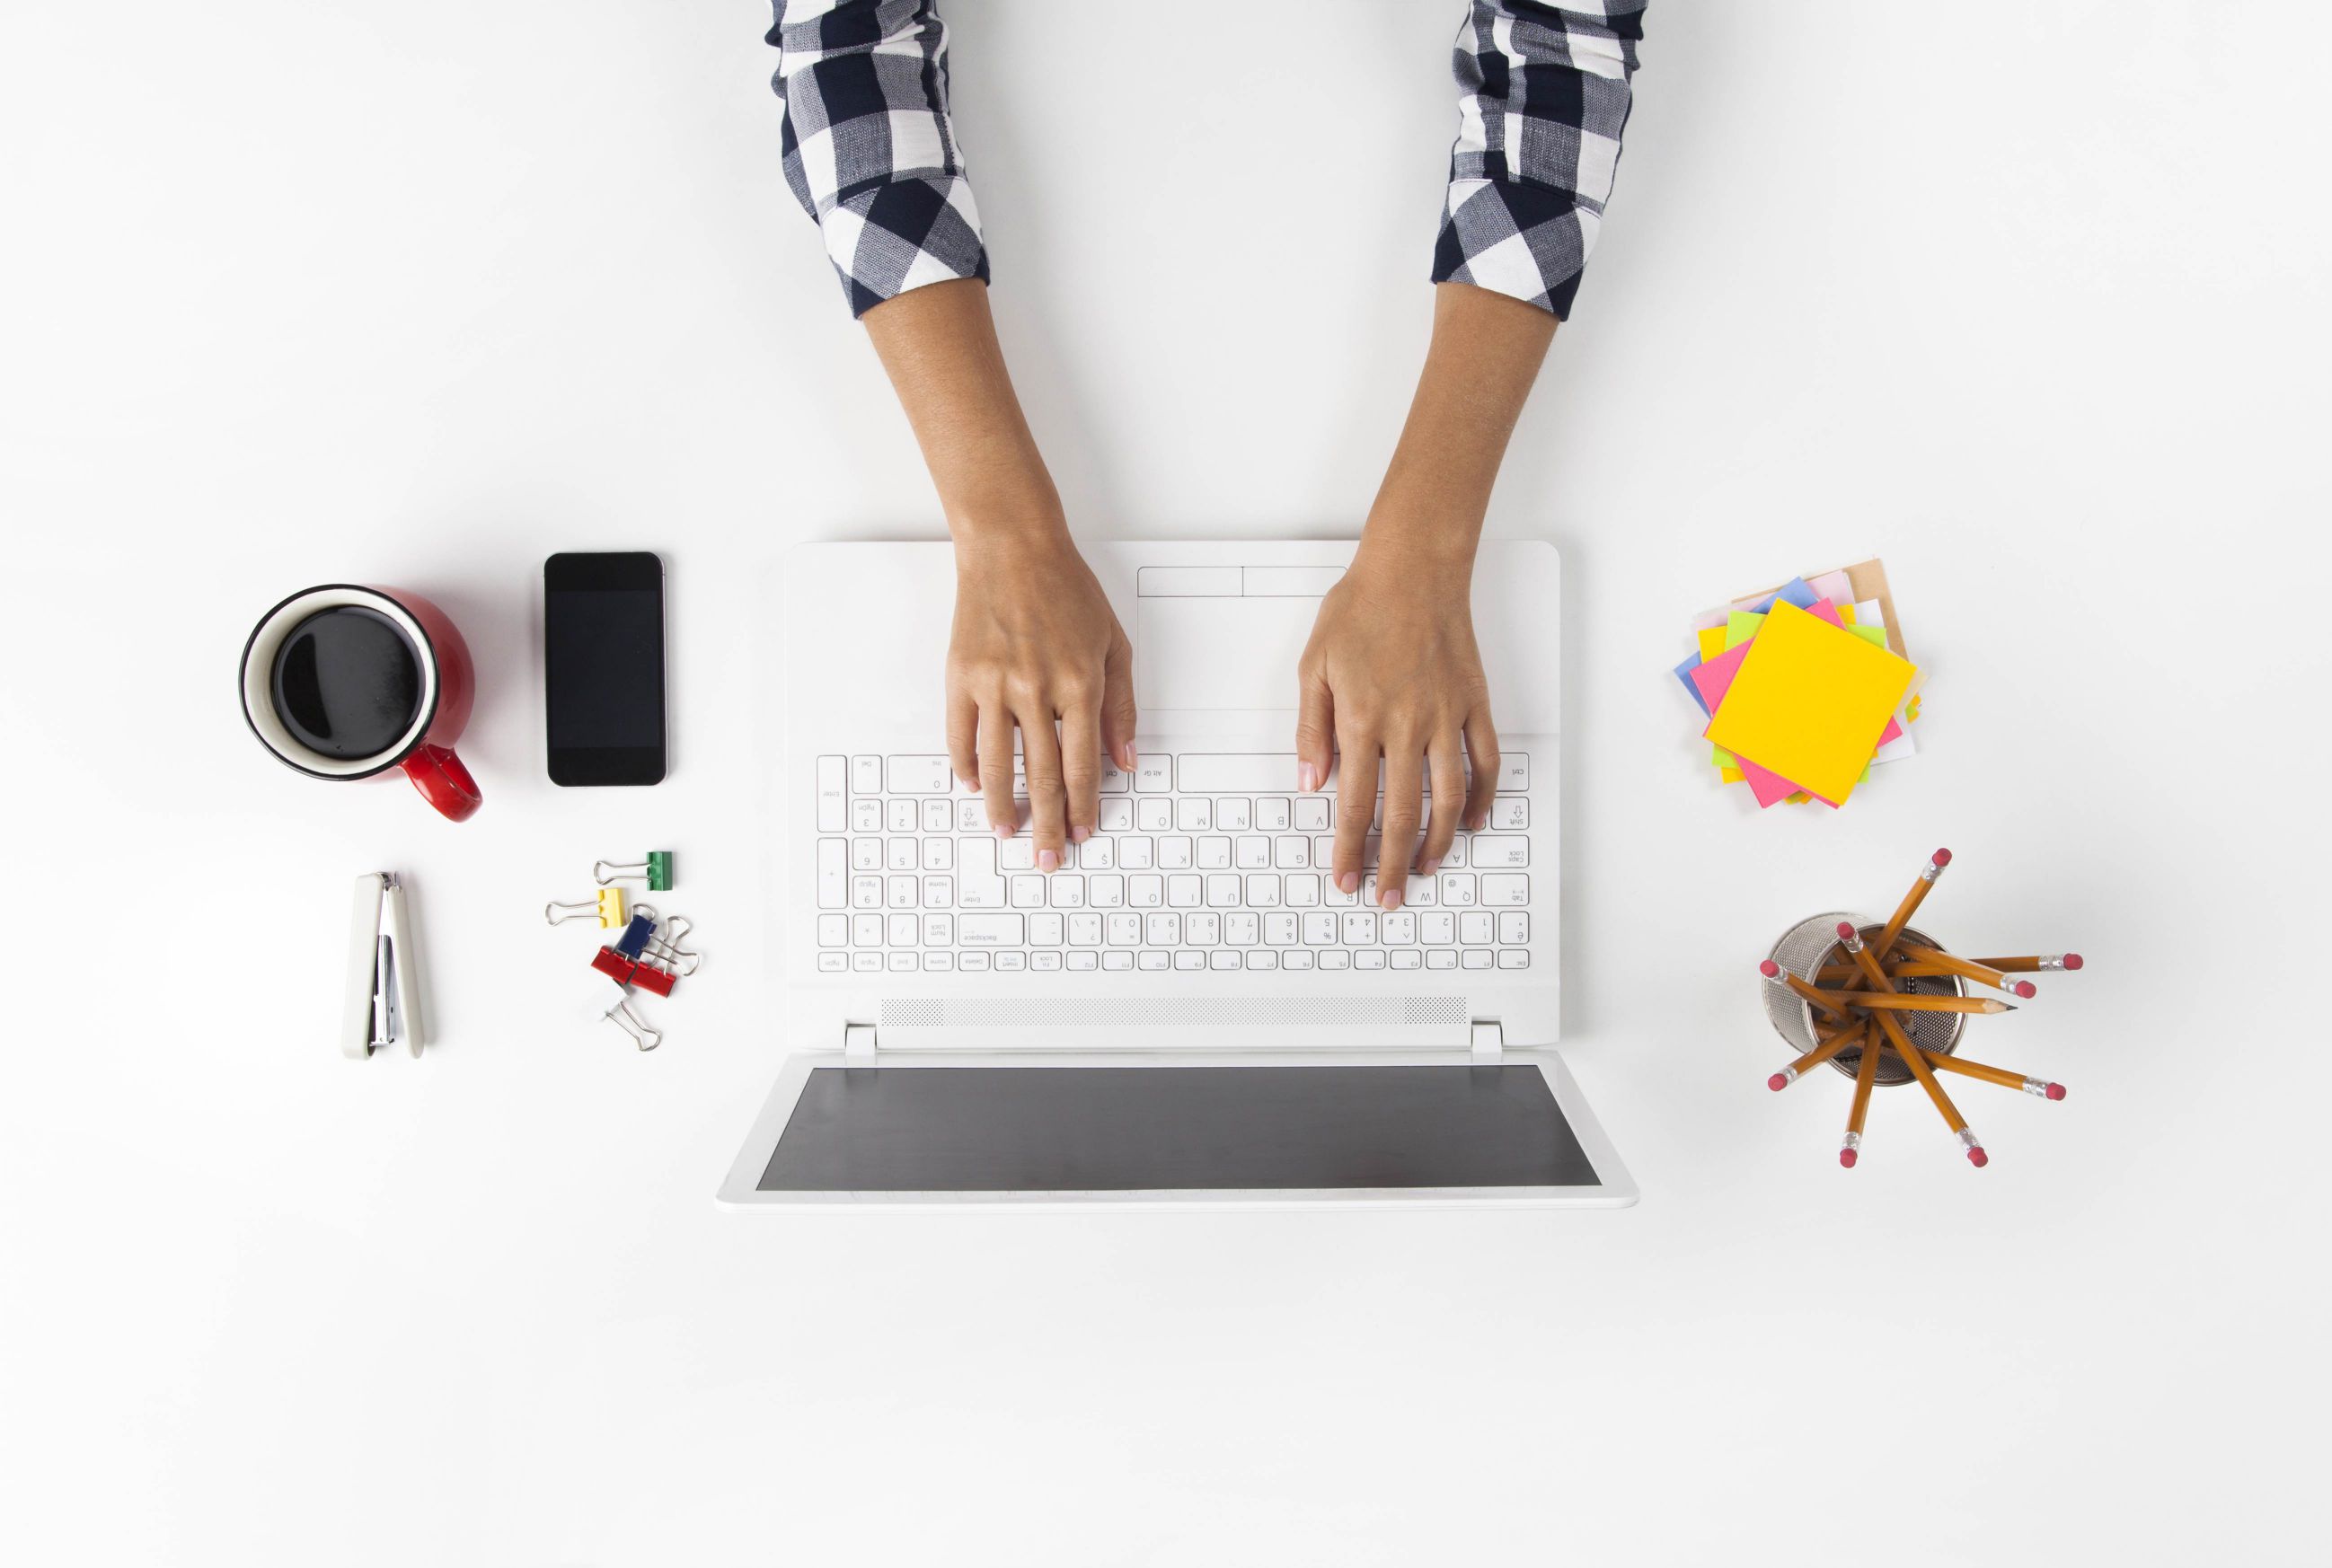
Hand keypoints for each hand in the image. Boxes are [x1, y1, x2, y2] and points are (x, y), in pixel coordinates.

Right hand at [947, 529, 1136, 867]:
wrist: (1012, 547)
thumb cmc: (1066, 590)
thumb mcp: (1112, 644)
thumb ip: (1121, 706)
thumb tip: (1127, 760)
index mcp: (1078, 684)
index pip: (1082, 764)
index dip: (1084, 805)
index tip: (1084, 831)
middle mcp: (1035, 689)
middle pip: (1041, 775)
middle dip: (1048, 824)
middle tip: (1048, 858)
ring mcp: (993, 684)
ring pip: (997, 765)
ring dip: (1001, 806)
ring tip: (1005, 832)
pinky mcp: (960, 676)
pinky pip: (961, 735)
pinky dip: (966, 765)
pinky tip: (974, 786)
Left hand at [1295, 546, 1496, 909]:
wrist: (1413, 569)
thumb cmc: (1360, 610)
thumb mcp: (1314, 666)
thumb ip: (1312, 729)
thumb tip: (1312, 781)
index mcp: (1363, 721)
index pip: (1354, 804)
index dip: (1350, 849)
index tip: (1346, 878)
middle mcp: (1408, 726)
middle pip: (1403, 815)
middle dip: (1394, 864)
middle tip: (1389, 896)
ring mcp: (1447, 718)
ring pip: (1449, 798)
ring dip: (1439, 842)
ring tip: (1428, 869)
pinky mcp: (1475, 705)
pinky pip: (1486, 762)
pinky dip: (1483, 798)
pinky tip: (1471, 822)